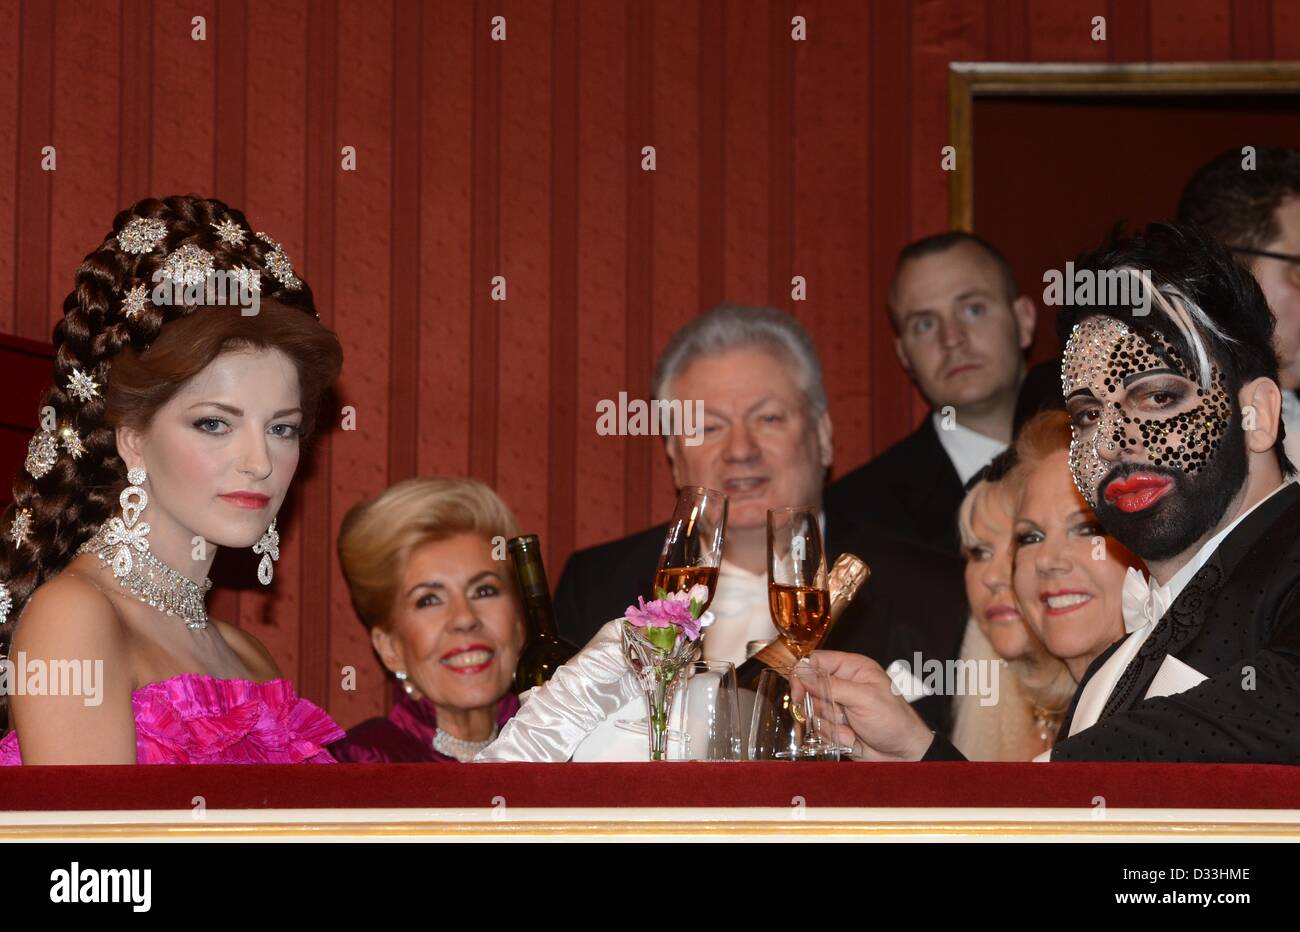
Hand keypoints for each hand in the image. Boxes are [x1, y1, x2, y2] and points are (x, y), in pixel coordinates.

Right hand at [808, 650, 935, 760]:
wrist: (903, 754)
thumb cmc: (894, 721)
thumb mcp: (864, 698)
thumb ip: (831, 685)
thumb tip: (803, 674)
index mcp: (852, 668)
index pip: (816, 661)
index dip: (803, 674)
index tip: (799, 692)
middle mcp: (843, 684)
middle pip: (809, 687)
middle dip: (820, 704)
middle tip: (836, 713)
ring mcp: (838, 705)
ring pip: (813, 710)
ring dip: (830, 723)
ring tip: (851, 727)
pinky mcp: (835, 725)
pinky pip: (819, 728)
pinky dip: (834, 736)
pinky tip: (852, 738)